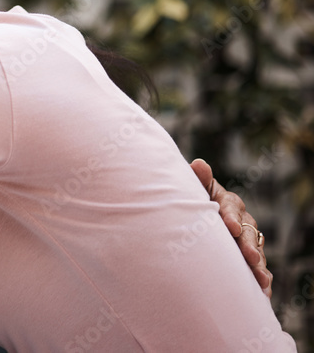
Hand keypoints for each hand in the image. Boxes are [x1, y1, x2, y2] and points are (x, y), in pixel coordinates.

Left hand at [191, 158, 272, 297]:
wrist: (196, 219)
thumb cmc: (194, 202)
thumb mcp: (196, 190)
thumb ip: (199, 179)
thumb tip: (198, 164)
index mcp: (228, 202)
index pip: (231, 208)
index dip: (231, 217)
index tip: (231, 227)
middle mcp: (242, 220)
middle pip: (247, 233)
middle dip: (248, 246)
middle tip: (250, 257)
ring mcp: (247, 240)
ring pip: (256, 252)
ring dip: (259, 267)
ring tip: (260, 280)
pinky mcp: (248, 257)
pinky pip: (257, 269)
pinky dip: (261, 281)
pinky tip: (263, 294)